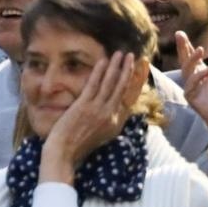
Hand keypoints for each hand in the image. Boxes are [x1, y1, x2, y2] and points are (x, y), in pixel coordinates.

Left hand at [39, 52, 147, 182]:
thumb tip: (116, 106)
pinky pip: (94, 85)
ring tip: (122, 53)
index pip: (131, 98)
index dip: (138, 82)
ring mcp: (98, 110)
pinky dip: (100, 71)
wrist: (64, 152)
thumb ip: (110, 120)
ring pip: (111, 84)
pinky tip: (103, 61)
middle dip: (130, 70)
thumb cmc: (79, 144)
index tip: (143, 69)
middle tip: (135, 56)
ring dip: (117, 67)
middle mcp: (111, 115)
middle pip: (124, 88)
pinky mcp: (84, 106)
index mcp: (117, 123)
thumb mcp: (103, 134)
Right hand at [177, 33, 207, 146]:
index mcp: (202, 71)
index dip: (186, 46)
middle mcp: (194, 77)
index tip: (181, 34)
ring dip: (192, 59)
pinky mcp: (190, 96)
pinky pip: (191, 84)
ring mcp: (191, 87)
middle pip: (184, 60)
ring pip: (186, 70)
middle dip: (182, 48)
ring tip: (200, 50)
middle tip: (180, 35)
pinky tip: (207, 71)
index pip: (192, 56)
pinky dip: (199, 76)